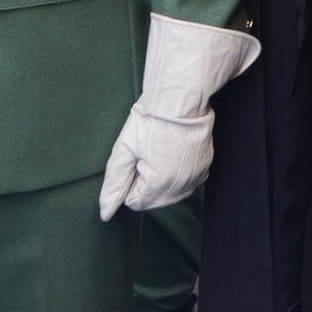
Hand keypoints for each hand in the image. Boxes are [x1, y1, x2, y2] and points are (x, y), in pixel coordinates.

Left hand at [101, 16, 258, 217]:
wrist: (181, 98)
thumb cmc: (150, 120)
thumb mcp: (124, 150)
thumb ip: (114, 184)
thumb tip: (105, 213)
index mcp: (158, 185)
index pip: (135, 201)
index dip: (131, 179)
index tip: (135, 157)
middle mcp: (180, 187)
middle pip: (153, 200)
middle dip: (146, 182)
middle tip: (148, 153)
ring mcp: (196, 178)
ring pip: (171, 193)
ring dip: (163, 180)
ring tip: (161, 151)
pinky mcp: (206, 167)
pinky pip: (187, 182)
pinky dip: (179, 174)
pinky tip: (175, 152)